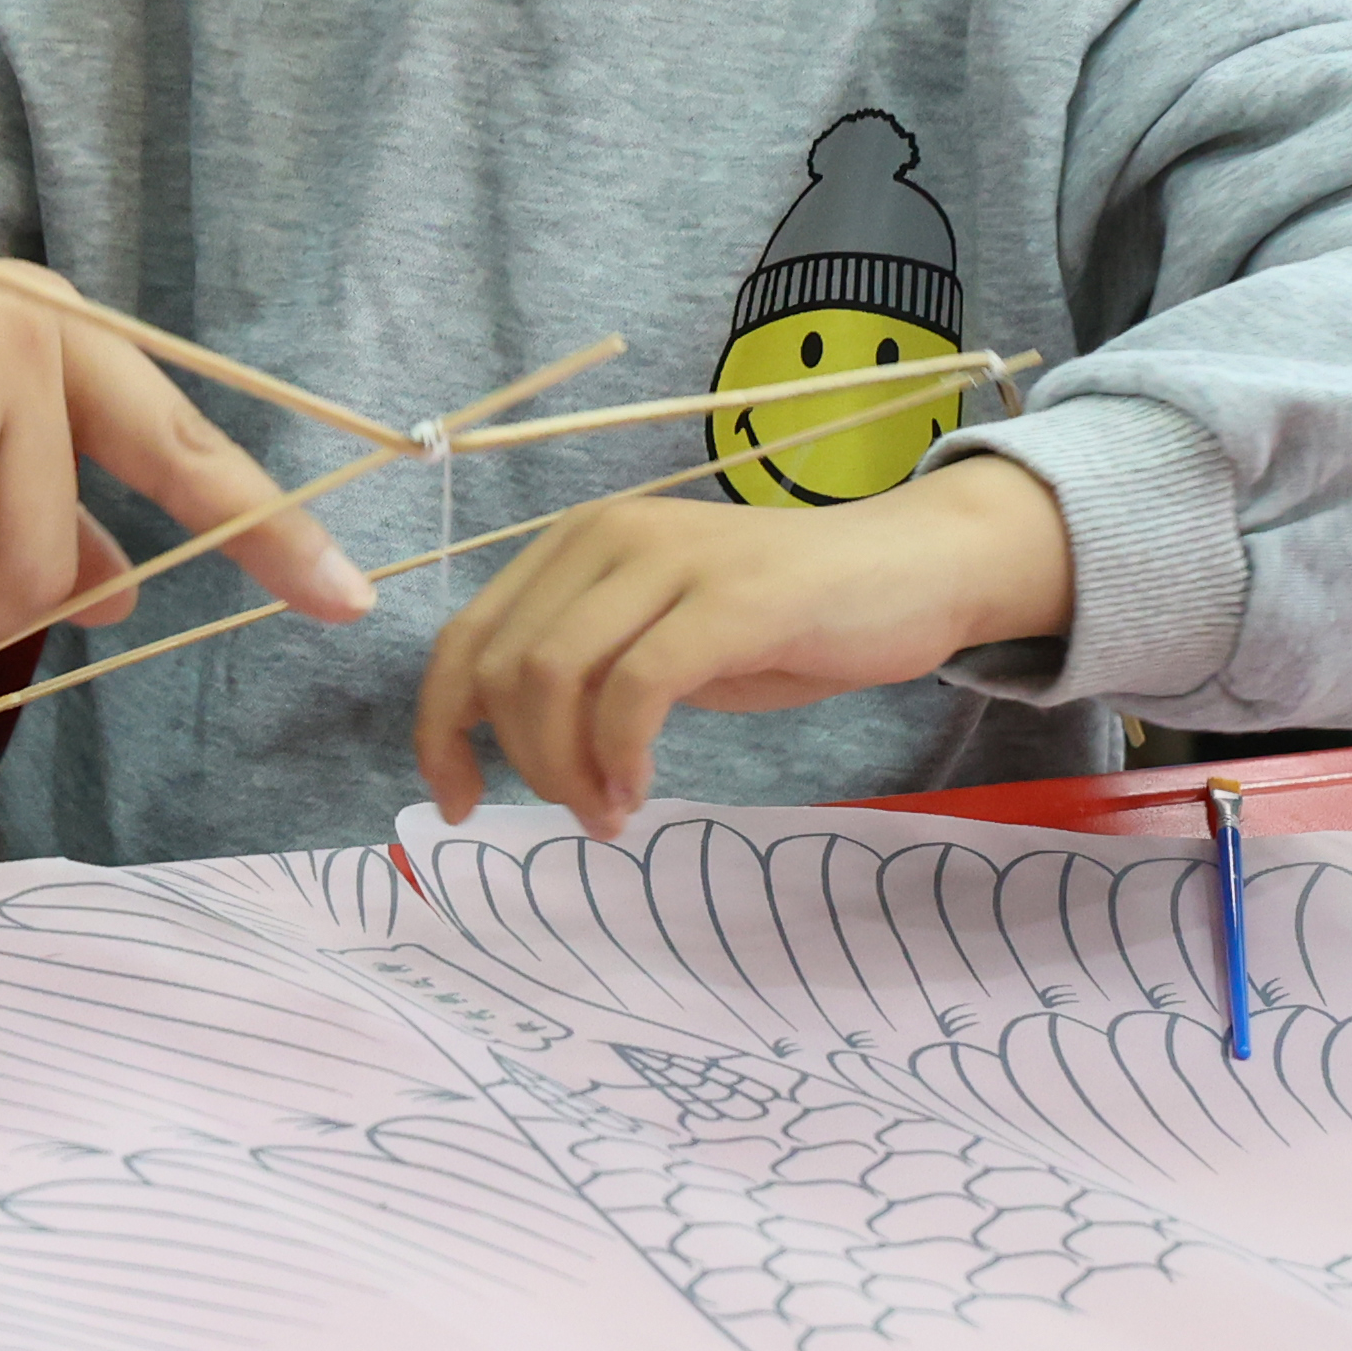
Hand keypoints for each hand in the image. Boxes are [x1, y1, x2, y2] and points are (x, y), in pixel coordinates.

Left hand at [414, 456, 1075, 834]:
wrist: (912, 573)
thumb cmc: (784, 620)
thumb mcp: (657, 640)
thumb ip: (582, 671)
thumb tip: (509, 743)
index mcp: (574, 545)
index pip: (464, 638)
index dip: (439, 729)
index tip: (456, 805)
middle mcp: (606, 536)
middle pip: (500, 664)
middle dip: (521, 760)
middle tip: (578, 814)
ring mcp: (669, 559)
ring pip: (552, 671)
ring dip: (566, 766)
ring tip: (611, 813)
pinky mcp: (732, 597)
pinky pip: (635, 685)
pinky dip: (619, 753)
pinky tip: (640, 791)